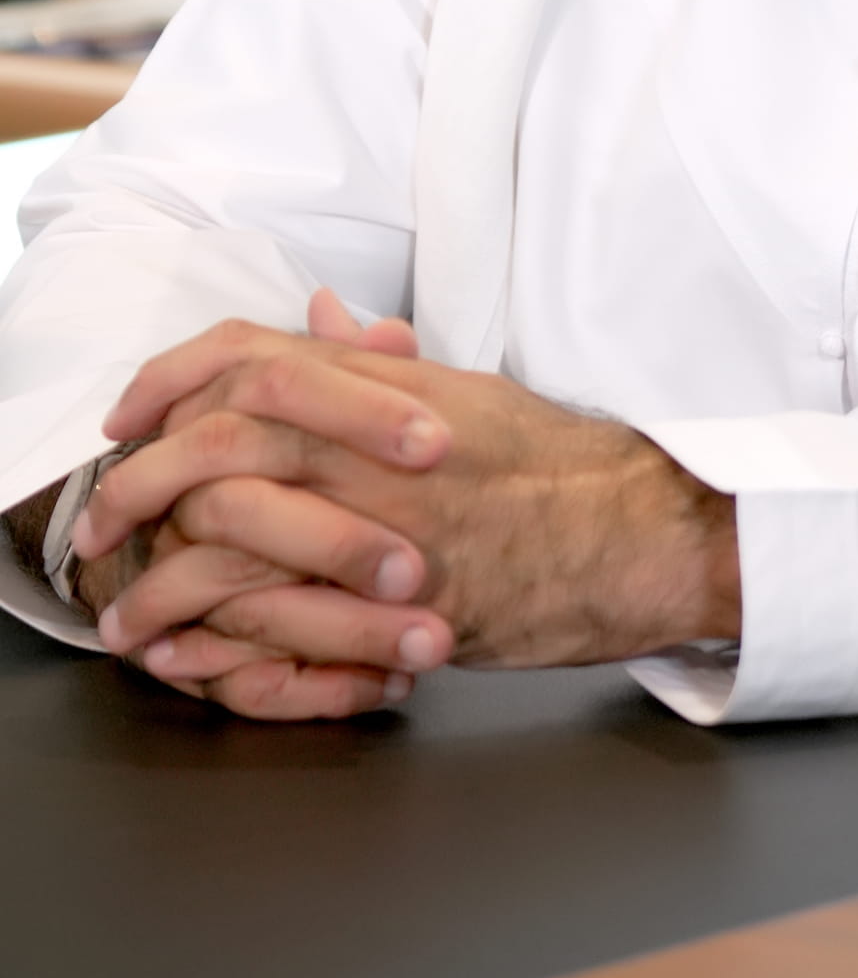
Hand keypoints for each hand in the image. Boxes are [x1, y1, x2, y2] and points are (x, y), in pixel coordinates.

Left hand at [80, 296, 739, 688]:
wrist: (635, 533)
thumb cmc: (560, 466)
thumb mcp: (465, 391)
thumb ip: (376, 361)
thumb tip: (318, 316)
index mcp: (385, 386)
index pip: (245, 357)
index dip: (168, 381)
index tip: (126, 419)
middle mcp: (373, 445)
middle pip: (215, 443)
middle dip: (138, 486)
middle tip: (101, 523)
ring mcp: (383, 524)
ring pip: (230, 541)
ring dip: (158, 582)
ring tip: (125, 616)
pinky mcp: (396, 602)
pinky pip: (278, 625)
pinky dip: (216, 645)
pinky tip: (186, 661)